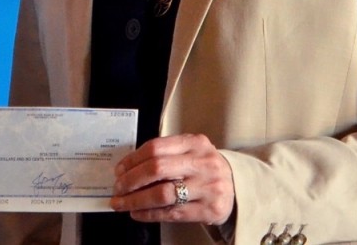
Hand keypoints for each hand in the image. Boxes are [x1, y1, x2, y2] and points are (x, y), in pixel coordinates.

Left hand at [111, 133, 234, 225]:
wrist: (239, 187)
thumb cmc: (206, 169)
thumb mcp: (192, 152)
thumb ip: (167, 155)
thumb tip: (127, 168)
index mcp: (196, 143)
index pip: (156, 147)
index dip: (132, 159)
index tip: (119, 170)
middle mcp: (203, 163)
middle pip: (157, 168)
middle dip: (131, 180)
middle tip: (117, 188)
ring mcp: (208, 187)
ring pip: (163, 194)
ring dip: (136, 200)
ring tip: (122, 203)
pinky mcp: (209, 209)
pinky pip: (172, 213)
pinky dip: (150, 214)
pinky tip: (138, 213)